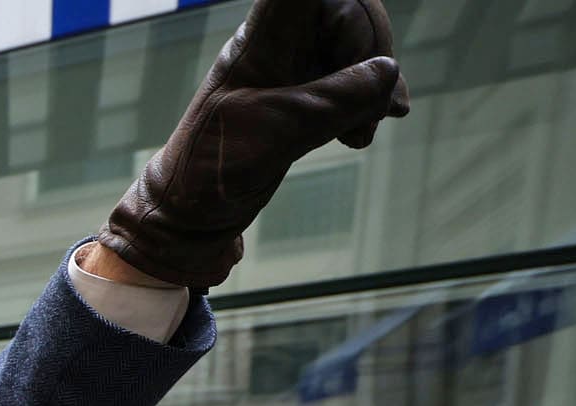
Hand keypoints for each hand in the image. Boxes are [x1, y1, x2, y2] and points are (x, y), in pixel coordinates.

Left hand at [101, 0, 408, 288]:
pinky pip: (349, 79)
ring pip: (355, 48)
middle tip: (375, 116)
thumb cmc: (211, 171)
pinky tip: (363, 131)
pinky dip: (366, 102)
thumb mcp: (275, 135)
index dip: (350, 8)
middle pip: (349, 14)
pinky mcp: (303, 95)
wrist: (187, 214)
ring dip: (373, 87)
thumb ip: (332, 101)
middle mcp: (279, 44)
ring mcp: (292, 67)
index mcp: (261, 40)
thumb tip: (388, 72)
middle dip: (373, 57)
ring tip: (362, 134)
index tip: (362, 54)